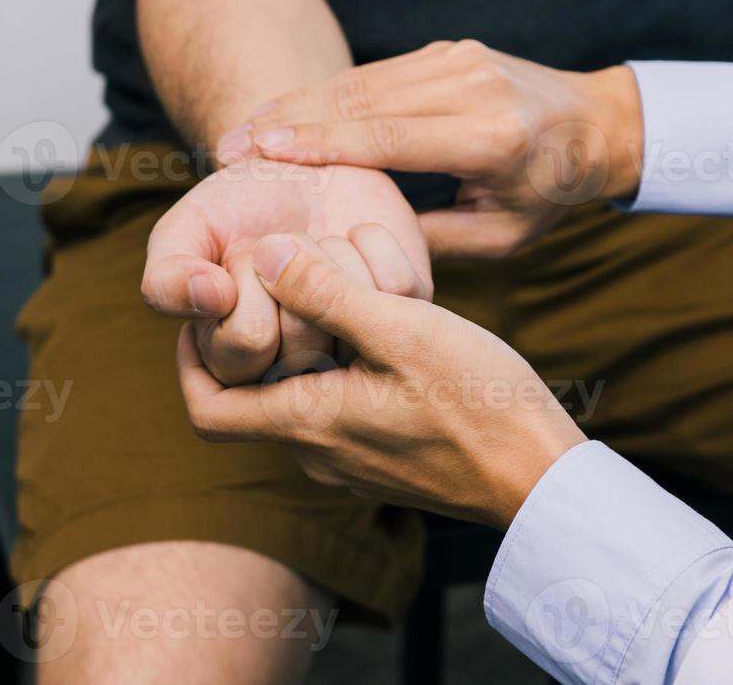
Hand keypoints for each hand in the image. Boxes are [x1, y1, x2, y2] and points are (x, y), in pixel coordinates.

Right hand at [142, 159, 430, 385]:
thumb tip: (208, 299)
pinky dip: (370, 242)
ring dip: (326, 256)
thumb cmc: (236, 207)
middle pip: (301, 349)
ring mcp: (355, 345)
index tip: (233, 261)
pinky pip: (399, 288)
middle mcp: (300, 371)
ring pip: (352, 319)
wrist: (301, 163)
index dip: (240, 289)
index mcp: (237, 365)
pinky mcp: (405, 313)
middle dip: (284, 271)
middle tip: (275, 247)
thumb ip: (167, 276)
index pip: (242, 351)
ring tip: (312, 244)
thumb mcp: (185, 231)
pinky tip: (352, 235)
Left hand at [176, 230, 586, 528]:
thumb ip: (329, 293)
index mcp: (307, 424)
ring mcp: (352, 461)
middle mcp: (318, 453)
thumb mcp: (402, 331)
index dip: (191, 359)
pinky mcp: (385, 459)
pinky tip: (383, 325)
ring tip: (341, 289)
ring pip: (301, 394)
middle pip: (254, 392)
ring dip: (310, 342)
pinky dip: (344, 364)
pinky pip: (340, 406)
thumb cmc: (478, 405)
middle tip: (282, 277)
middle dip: (262, 331)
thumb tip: (268, 254)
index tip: (207, 308)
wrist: (541, 477)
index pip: (205, 408)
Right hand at [218, 40, 643, 257]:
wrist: (597, 123)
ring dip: (297, 103)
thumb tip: (358, 247)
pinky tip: (285, 107)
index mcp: (490, 138)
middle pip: (364, 103)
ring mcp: (458, 59)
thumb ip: (432, 241)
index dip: (321, 145)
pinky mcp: (446, 50)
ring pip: (362, 82)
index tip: (263, 152)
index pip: (389, 138)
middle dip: (290, 122)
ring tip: (242, 126)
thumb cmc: (548, 193)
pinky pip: (377, 74)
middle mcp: (472, 87)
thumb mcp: (502, 237)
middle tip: (228, 144)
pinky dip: (328, 92)